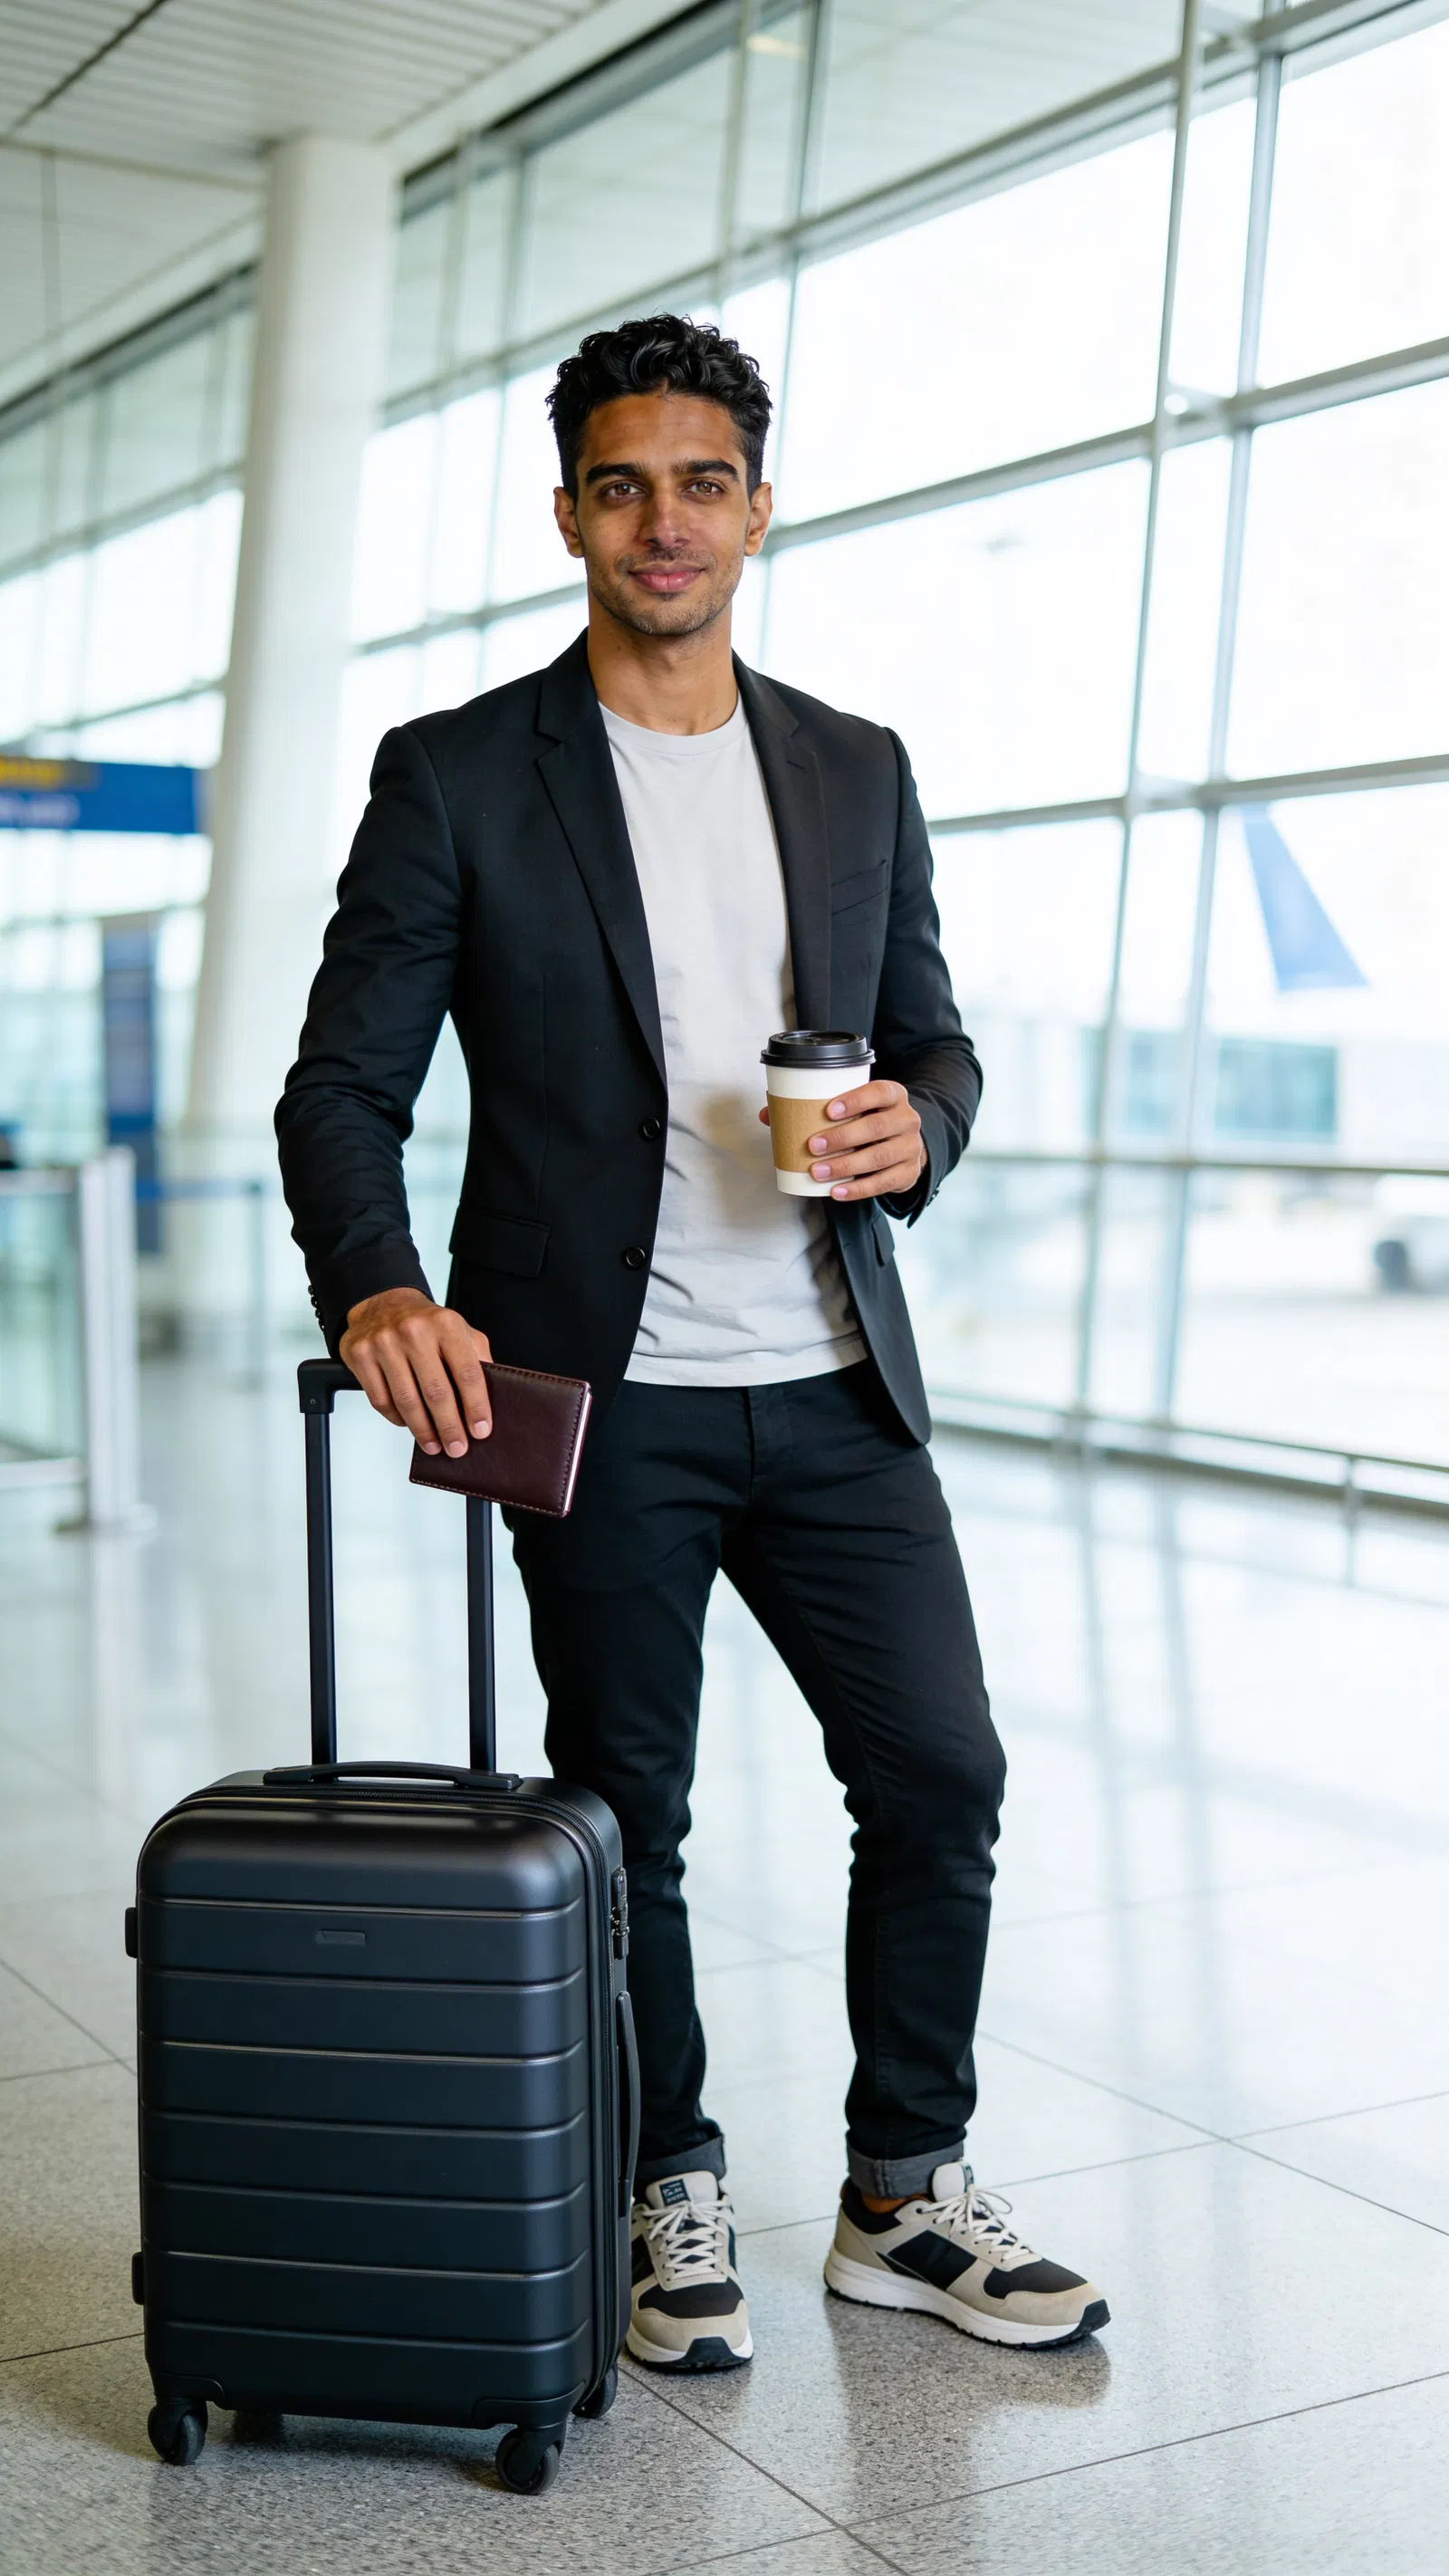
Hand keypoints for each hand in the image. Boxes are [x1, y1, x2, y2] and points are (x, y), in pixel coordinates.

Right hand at [340, 1288, 491, 1456]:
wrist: (383, 1303)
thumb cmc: (426, 1324)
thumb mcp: (459, 1330)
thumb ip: (477, 1358)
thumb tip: (490, 1398)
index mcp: (445, 1324)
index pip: (466, 1372)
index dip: (476, 1406)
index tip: (480, 1430)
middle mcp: (414, 1331)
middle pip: (436, 1391)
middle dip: (450, 1426)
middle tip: (458, 1448)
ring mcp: (384, 1343)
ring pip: (406, 1401)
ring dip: (423, 1430)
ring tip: (435, 1446)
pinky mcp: (360, 1355)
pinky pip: (380, 1400)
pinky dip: (397, 1419)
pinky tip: (409, 1425)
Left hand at [759, 1079, 923, 1200]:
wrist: (903, 1144)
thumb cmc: (869, 1121)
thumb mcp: (853, 1109)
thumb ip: (813, 1107)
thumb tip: (768, 1114)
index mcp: (893, 1096)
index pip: (880, 1092)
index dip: (856, 1100)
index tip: (829, 1110)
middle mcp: (907, 1119)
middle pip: (878, 1126)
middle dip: (843, 1137)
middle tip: (813, 1146)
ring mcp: (910, 1148)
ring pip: (880, 1157)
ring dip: (846, 1165)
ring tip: (817, 1172)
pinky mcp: (908, 1173)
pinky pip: (884, 1183)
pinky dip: (858, 1189)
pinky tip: (836, 1191)